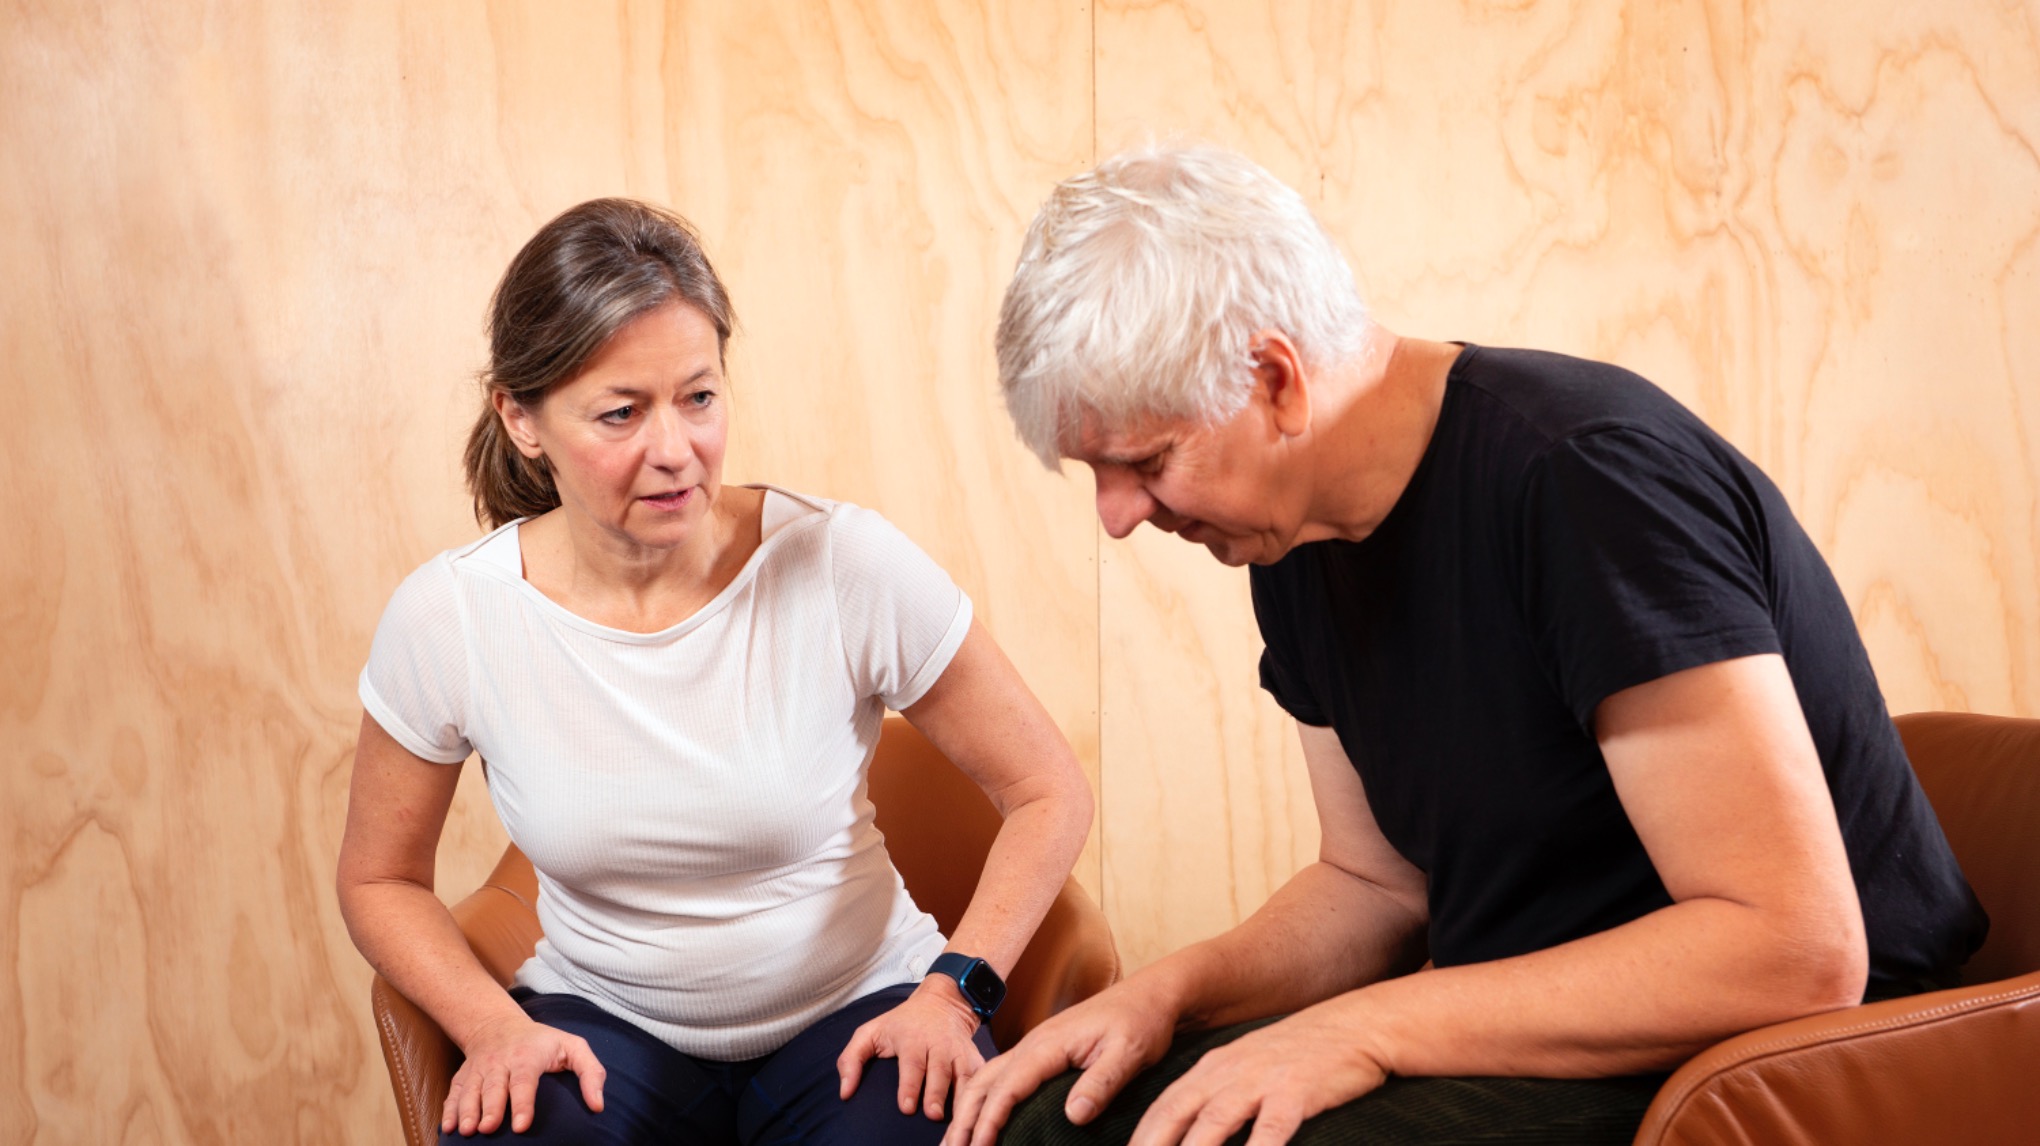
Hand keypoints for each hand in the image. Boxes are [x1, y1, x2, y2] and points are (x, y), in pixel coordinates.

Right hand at [443, 1012, 606, 1135]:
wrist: (497, 1025)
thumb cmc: (543, 1042)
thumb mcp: (573, 1047)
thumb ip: (591, 1073)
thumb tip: (598, 1106)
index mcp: (527, 1056)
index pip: (524, 1081)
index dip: (522, 1103)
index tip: (520, 1126)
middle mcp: (500, 1062)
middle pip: (493, 1088)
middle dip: (489, 1109)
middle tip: (487, 1129)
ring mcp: (479, 1069)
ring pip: (470, 1091)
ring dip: (466, 1111)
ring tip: (467, 1131)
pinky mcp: (464, 1076)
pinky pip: (454, 1093)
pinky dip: (449, 1110)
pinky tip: (448, 1128)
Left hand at [837, 977, 986, 1119]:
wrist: (942, 1002)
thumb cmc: (900, 1024)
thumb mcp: (870, 1032)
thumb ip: (851, 1060)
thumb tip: (845, 1093)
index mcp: (911, 1038)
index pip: (911, 1064)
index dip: (909, 1086)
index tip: (906, 1107)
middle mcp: (938, 1044)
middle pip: (939, 1071)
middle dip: (936, 1094)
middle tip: (933, 1115)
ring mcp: (959, 1050)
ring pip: (963, 1075)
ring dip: (962, 1098)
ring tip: (959, 1120)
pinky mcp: (974, 1056)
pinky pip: (980, 1075)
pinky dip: (981, 1091)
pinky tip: (980, 1110)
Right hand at [943, 975, 1179, 1145]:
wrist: (1150, 995)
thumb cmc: (1141, 1021)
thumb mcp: (1129, 1054)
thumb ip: (1101, 1083)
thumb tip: (1073, 1115)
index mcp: (1049, 1044)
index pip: (1009, 1085)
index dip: (991, 1119)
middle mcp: (1035, 1043)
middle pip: (986, 1082)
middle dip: (966, 1118)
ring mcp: (1036, 1046)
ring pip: (988, 1077)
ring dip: (969, 1109)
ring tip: (957, 1141)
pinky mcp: (1043, 1051)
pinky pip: (1003, 1075)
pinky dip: (985, 1098)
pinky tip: (983, 1116)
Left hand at [1127, 1001, 1389, 1145]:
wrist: (1354, 1026)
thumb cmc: (1300, 1056)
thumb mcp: (1247, 1067)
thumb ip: (1216, 1096)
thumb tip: (1188, 1134)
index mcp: (1211, 1069)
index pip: (1162, 1109)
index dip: (1141, 1140)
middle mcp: (1227, 1074)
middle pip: (1176, 1118)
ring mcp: (1260, 1082)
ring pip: (1213, 1124)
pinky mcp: (1295, 1093)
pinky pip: (1269, 1131)